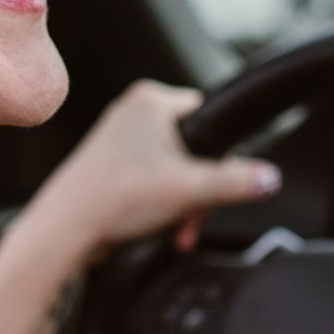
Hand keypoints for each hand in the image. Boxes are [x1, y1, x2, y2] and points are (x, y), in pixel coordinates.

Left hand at [33, 80, 280, 258]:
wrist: (64, 232)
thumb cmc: (115, 200)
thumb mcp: (192, 190)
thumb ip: (238, 182)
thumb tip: (269, 178)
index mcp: (151, 100)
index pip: (209, 117)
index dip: (219, 155)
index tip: (215, 184)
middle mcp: (132, 112)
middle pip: (192, 149)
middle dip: (198, 190)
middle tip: (192, 216)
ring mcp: (117, 139)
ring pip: (172, 169)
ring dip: (180, 203)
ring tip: (172, 227)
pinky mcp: (107, 165)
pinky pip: (150, 180)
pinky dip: (159, 204)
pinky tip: (155, 225)